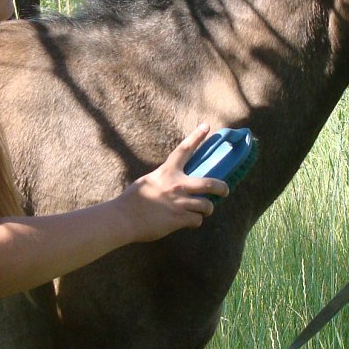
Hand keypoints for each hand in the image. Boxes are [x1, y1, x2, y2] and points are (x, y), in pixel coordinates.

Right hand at [120, 124, 227, 241]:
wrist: (124, 218)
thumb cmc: (133, 200)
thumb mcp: (149, 181)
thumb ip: (164, 180)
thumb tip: (174, 185)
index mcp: (167, 172)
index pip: (185, 149)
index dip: (197, 136)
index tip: (207, 126)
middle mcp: (177, 185)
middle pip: (209, 183)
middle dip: (222, 187)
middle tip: (225, 190)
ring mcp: (179, 202)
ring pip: (206, 206)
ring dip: (206, 210)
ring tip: (201, 211)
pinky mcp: (179, 218)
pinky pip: (196, 220)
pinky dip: (194, 222)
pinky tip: (187, 222)